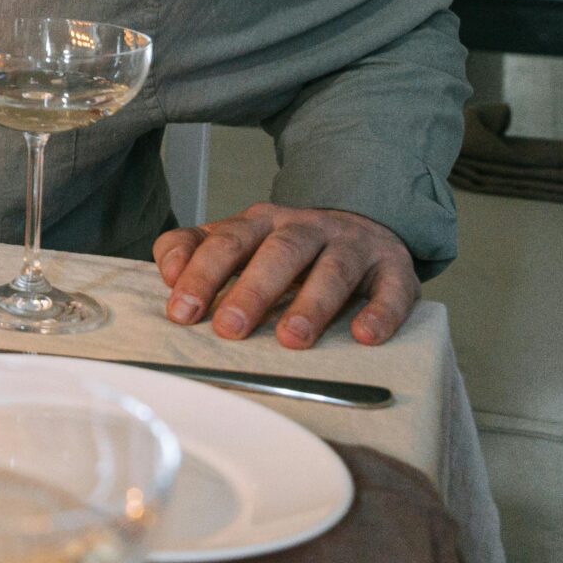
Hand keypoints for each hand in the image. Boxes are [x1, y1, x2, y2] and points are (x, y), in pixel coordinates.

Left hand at [153, 202, 418, 347]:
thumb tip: (168, 273)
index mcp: (260, 223)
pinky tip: (366, 336)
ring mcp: (352, 245)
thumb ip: (194, 250)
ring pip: (332, 270)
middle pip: (277, 253)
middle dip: (251, 290)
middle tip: (229, 329)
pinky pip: (392, 289)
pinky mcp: (394, 268)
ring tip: (292, 339)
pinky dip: (381, 312)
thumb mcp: (237, 241)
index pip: (225, 243)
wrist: (360, 226)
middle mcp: (305, 228)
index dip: (201, 275)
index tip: (181, 312)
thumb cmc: (286, 249)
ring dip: (311, 304)